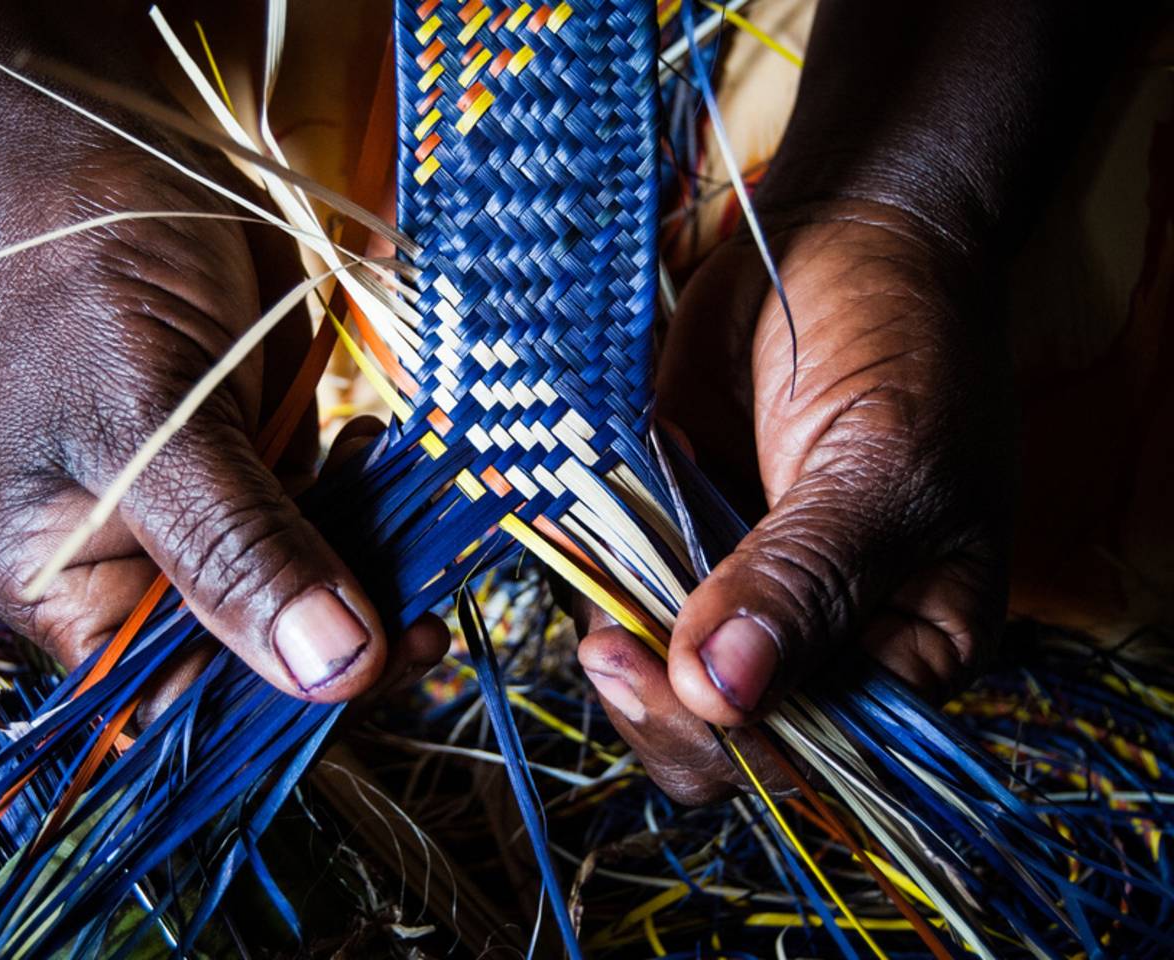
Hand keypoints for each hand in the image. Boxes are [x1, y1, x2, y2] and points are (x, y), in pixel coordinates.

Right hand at [0, 137, 450, 716]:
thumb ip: (238, 549)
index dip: (274, 711)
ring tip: (403, 503)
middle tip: (422, 606)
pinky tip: (376, 447)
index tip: (374, 669)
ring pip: (312, 593)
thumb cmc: (90, 282)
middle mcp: (139, 571)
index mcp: (70, 587)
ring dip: (370, 562)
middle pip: (259, 658)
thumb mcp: (153, 422)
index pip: (176, 703)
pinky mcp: (262, 470)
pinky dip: (369, 501)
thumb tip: (333, 669)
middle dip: (343, 634)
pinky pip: (332, 522)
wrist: (117, 163)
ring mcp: (208, 522)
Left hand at [578, 200, 1013, 803]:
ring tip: (602, 564)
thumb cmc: (909, 344)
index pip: (814, 756)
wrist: (849, 239)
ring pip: (653, 671)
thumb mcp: (885, 464)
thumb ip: (807, 579)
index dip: (733, 738)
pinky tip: (580, 530)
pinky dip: (588, 575)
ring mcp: (737, 591)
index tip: (665, 673)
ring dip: (614, 635)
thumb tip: (723, 691)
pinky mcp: (673, 535)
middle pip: (719, 735)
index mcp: (907, 652)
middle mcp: (819, 640)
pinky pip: (615, 590)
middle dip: (657, 701)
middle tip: (609, 641)